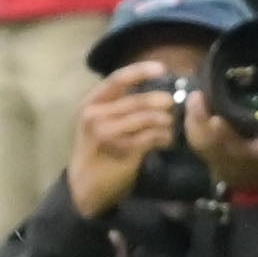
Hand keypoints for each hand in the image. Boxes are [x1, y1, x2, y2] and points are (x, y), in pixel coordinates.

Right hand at [69, 62, 178, 220]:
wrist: (85, 187)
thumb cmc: (96, 150)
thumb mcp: (98, 122)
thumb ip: (119, 105)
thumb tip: (155, 90)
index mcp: (91, 104)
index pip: (118, 79)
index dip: (141, 71)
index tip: (162, 69)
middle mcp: (96, 115)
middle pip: (138, 100)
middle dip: (161, 101)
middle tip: (172, 104)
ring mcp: (108, 133)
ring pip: (148, 118)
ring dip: (166, 121)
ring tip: (171, 126)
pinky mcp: (123, 150)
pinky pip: (153, 136)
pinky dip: (165, 137)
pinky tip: (167, 140)